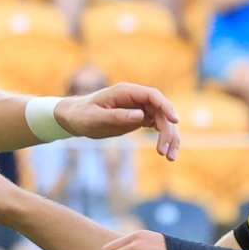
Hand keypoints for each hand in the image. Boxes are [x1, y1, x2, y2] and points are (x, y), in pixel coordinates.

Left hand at [53, 83, 180, 159]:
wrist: (74, 118)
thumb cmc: (82, 115)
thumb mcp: (96, 118)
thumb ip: (117, 116)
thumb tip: (140, 115)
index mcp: (125, 92)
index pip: (152, 95)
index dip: (165, 107)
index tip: (175, 121)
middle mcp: (135, 98)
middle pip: (160, 111)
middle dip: (167, 130)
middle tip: (164, 152)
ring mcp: (138, 108)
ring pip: (162, 120)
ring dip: (169, 137)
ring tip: (169, 157)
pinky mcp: (139, 118)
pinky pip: (156, 126)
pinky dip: (163, 138)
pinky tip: (166, 152)